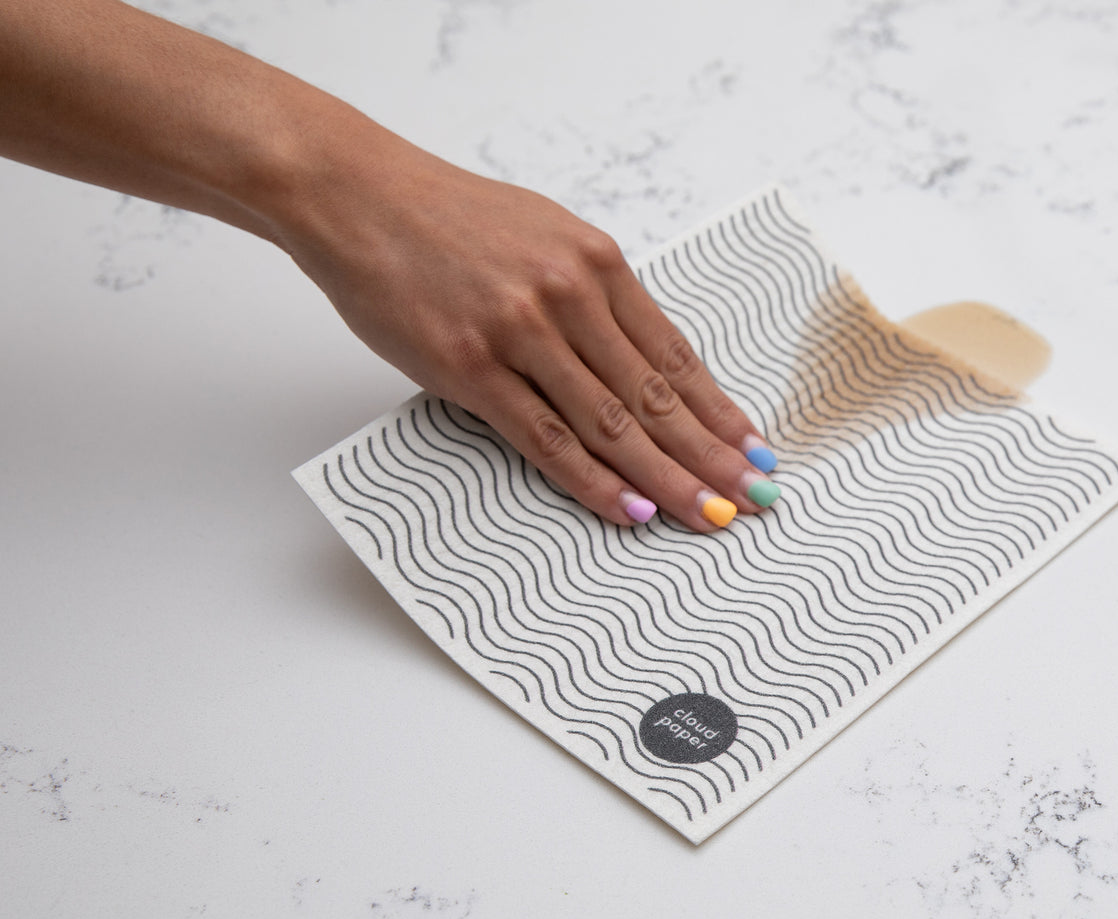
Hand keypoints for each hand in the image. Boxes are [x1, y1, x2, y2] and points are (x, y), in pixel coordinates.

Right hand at [275, 136, 780, 529]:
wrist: (356, 196)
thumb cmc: (444, 218)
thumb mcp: (540, 236)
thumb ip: (590, 296)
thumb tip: (633, 361)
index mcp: (595, 262)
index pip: (673, 353)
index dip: (718, 409)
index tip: (751, 447)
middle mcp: (568, 295)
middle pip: (656, 395)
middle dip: (711, 454)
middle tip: (752, 498)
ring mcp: (520, 333)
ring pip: (611, 422)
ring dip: (666, 477)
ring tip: (708, 514)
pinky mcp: (471, 368)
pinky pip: (544, 438)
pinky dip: (591, 479)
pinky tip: (628, 508)